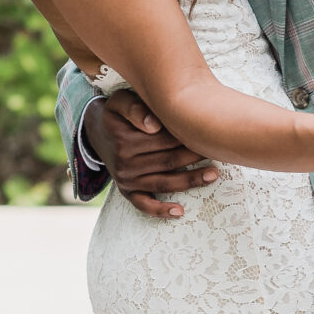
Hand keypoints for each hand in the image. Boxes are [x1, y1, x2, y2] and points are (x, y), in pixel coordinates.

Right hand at [83, 90, 218, 220]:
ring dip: (189, 181)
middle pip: (168, 161)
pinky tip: (180, 211)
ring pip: (163, 183)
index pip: (164, 140)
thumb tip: (153, 125)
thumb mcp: (120, 102)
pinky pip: (144, 205)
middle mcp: (125, 163)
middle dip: (194, 156)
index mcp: (125, 140)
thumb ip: (135, 108)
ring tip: (213, 175)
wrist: (96, 132)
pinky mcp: (127, 192)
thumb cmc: (117, 113)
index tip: (206, 132)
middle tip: (217, 150)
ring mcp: (126, 180)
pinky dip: (160, 211)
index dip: (186, 136)